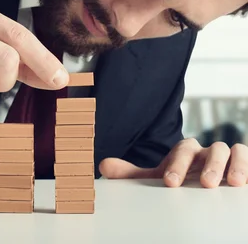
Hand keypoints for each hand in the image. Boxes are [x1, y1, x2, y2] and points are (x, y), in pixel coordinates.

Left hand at [99, 138, 247, 187]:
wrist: (207, 187)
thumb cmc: (182, 181)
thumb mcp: (159, 179)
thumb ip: (134, 175)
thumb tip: (103, 165)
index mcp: (185, 152)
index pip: (180, 150)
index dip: (175, 164)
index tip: (170, 183)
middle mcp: (206, 152)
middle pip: (206, 149)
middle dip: (205, 165)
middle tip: (203, 184)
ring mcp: (226, 158)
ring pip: (228, 151)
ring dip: (229, 166)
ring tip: (229, 183)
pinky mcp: (242, 165)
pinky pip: (246, 156)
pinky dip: (245, 165)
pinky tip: (242, 181)